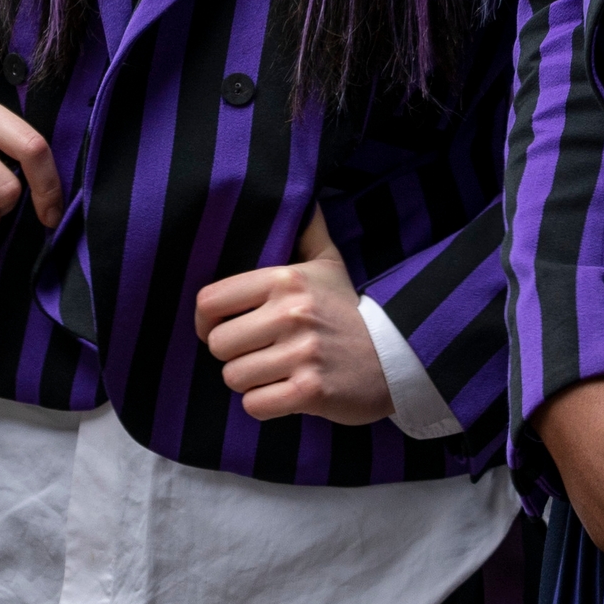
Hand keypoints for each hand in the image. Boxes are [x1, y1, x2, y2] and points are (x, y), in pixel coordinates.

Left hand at [198, 211, 392, 426]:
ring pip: (234, 377)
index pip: (210, 301)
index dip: (205, 321)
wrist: (398, 357)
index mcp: (286, 279)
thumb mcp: (330, 264)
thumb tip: (302, 198)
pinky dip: (263, 404)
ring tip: (273, 373)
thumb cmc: (350, 312)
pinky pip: (255, 405)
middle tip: (256, 355)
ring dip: (249, 381)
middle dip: (232, 355)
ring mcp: (302, 353)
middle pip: (219, 344)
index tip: (218, 330)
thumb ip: (308, 231)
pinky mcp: (311, 391)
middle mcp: (291, 313)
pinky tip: (283, 393)